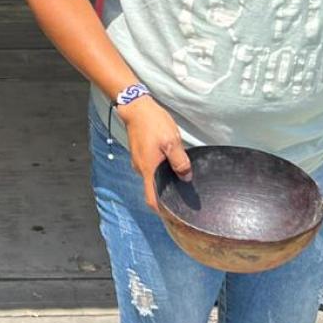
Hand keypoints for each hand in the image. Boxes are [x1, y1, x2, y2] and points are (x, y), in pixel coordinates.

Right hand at [117, 97, 189, 213]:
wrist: (136, 107)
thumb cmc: (153, 123)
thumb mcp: (171, 142)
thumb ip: (180, 162)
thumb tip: (186, 177)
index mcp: (148, 169)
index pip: (152, 199)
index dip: (162, 211)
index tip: (173, 215)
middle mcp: (141, 169)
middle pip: (153, 189)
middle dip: (166, 194)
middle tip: (183, 194)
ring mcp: (139, 161)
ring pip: (152, 177)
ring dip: (164, 179)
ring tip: (179, 176)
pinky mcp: (140, 154)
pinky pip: (150, 167)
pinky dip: (160, 169)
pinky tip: (170, 162)